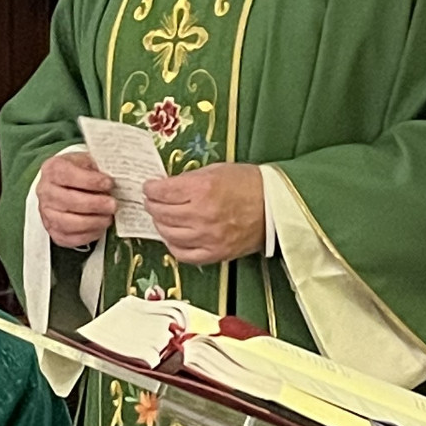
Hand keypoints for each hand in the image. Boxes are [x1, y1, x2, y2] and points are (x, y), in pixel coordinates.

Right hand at [38, 152, 116, 248]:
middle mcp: (45, 191)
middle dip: (95, 204)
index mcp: (53, 169)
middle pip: (69, 201)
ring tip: (108, 217)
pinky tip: (100, 227)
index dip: (90, 181)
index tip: (109, 183)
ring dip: (93, 222)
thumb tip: (118, 177)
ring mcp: (47, 213)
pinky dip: (88, 234)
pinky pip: (70, 238)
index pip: (68, 175)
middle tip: (113, 204)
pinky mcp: (53, 231)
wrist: (64, 185)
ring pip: (68, 223)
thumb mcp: (87, 162)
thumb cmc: (78, 173)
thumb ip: (99, 168)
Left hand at [143, 163, 265, 265]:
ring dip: (160, 225)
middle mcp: (202, 214)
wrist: (276, 205)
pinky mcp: (216, 253)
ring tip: (161, 218)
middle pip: (162, 213)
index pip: (162, 192)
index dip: (151, 189)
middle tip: (152, 202)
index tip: (149, 188)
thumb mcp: (216, 170)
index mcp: (202, 189)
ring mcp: (208, 236)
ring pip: (169, 234)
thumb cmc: (249, 184)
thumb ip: (189, 179)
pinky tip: (173, 237)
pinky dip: (173, 246)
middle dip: (152, 206)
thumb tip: (166, 186)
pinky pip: (184, 254)